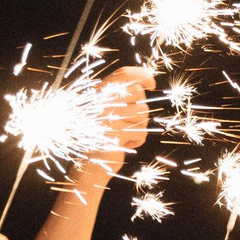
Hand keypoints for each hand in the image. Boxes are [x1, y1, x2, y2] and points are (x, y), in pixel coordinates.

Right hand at [66, 67, 155, 189]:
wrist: (88, 164)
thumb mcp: (107, 110)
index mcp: (98, 93)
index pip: (124, 75)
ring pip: (143, 114)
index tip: (151, 83)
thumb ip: (120, 96)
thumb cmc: (102, 136)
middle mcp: (101, 102)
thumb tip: (144, 82)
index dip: (141, 75)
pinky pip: (141, 132)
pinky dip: (137, 140)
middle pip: (139, 94)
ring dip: (139, 127)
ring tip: (123, 134)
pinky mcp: (116, 133)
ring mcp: (107, 117)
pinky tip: (123, 144)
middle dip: (140, 109)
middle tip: (127, 121)